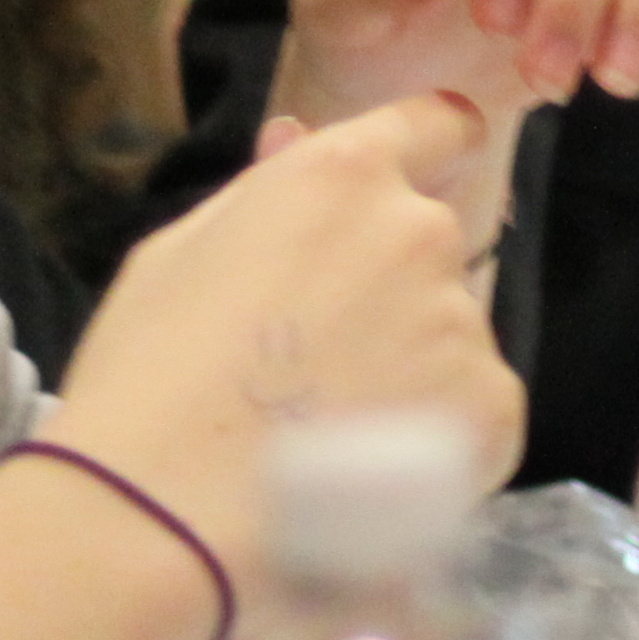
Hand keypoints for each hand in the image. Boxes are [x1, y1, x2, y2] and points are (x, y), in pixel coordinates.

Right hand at [68, 88, 525, 544]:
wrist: (163, 513)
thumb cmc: (147, 376)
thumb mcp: (181, 251)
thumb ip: (263, 194)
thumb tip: (296, 138)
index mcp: (341, 174)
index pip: (438, 126)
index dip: (432, 155)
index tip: (423, 185)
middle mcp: (418, 231)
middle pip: (432, 247)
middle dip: (392, 291)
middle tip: (317, 366)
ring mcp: (460, 320)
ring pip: (451, 336)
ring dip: (411, 372)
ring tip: (328, 436)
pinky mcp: (491, 407)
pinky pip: (478, 415)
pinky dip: (439, 444)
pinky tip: (367, 476)